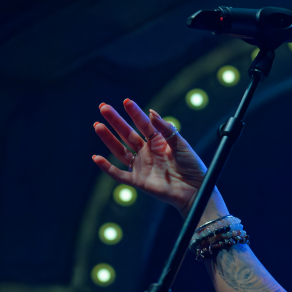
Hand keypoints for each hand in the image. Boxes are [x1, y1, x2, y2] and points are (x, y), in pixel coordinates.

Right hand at [92, 99, 207, 212]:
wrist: (195, 190)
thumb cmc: (192, 166)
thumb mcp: (181, 144)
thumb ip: (166, 129)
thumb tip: (151, 112)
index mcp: (159, 142)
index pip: (143, 124)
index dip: (134, 113)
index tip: (126, 101)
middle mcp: (147, 152)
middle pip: (127, 134)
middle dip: (115, 121)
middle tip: (103, 107)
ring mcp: (141, 166)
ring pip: (120, 151)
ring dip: (108, 139)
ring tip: (97, 125)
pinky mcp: (138, 181)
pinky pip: (118, 174)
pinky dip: (107, 167)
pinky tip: (96, 157)